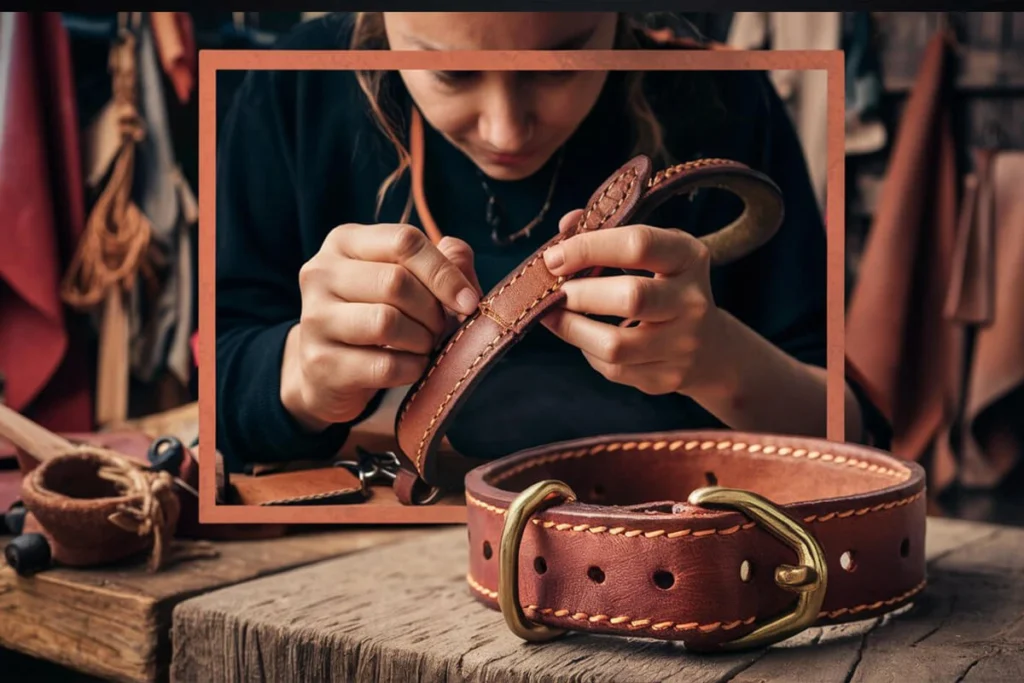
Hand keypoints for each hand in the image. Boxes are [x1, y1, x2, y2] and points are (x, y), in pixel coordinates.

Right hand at [281, 223, 482, 430]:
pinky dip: (411, 368)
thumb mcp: (407, 279)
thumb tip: (459, 256)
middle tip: (440, 328)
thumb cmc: (377, 315)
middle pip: (396, 282)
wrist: (327, 373)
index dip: (444, 272)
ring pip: (386, 322)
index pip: (404, 241)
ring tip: (424, 345)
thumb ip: (442, 261)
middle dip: (432, 311)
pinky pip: (383, 365)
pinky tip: (412, 366)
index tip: (469, 301)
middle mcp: (321, 273)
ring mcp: (315, 319)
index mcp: (344, 242)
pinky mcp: (321, 363)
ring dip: (422, 339)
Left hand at [539, 209, 721, 396]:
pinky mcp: (666, 378)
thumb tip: (565, 225)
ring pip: (615, 345)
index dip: (589, 247)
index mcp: (689, 258)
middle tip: (556, 291)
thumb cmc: (666, 286)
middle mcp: (692, 301)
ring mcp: (682, 344)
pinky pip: (613, 369)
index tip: (554, 257)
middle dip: (580, 294)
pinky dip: (588, 350)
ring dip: (572, 328)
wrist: (711, 348)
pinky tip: (583, 336)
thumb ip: (609, 233)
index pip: (639, 244)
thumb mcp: (654, 252)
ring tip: (555, 314)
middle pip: (631, 297)